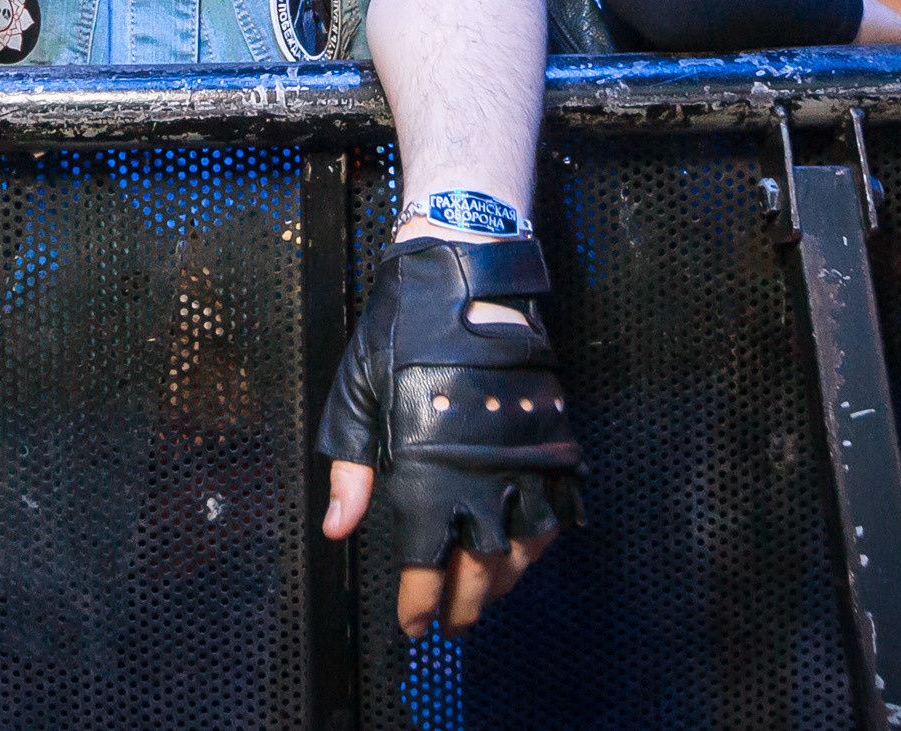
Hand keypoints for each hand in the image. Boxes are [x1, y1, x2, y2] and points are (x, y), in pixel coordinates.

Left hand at [313, 238, 581, 637]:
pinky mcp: (556, 439)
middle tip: (452, 623)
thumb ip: (351, 466)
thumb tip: (338, 528)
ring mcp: (526, 460)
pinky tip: (530, 549)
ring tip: (487, 595)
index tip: (413, 624)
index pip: (426, 565)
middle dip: (465, 605)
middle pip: (482, 570)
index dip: (420, 604)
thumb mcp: (356, 394)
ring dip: (506, 581)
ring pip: (527, 549)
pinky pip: (562, 507)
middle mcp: (482, 477)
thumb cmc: (400, 332)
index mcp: (427, 471)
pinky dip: (548, 539)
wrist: (466, 277)